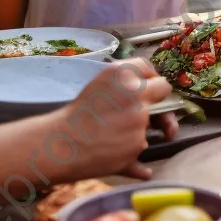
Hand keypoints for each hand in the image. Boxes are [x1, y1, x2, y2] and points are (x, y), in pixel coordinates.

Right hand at [52, 59, 174, 181]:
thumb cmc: (74, 116)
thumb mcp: (98, 86)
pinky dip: (132, 153)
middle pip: (163, 88)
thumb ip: (125, 83)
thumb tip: (155, 90)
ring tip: (113, 136)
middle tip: (145, 110)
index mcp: (120, 73)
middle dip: (158, 98)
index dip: (148, 78)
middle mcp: (135, 92)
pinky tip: (115, 152)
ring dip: (140, 129)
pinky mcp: (138, 143)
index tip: (146, 87)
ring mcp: (139, 119)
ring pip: (151, 121)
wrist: (57, 145)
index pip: (147, 67)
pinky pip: (142, 146)